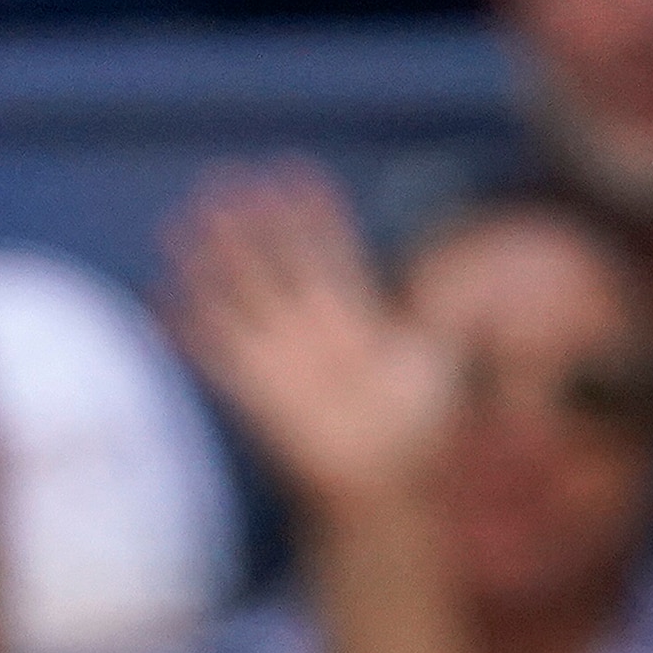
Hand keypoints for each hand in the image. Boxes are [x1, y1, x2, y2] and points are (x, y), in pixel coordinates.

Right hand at [164, 166, 453, 515]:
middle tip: (221, 179)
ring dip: (209, 260)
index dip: (311, 211)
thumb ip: (457, 321)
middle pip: (272, 260)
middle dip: (247, 221)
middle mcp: (311, 326)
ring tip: (180, 222)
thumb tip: (491, 290)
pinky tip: (162, 297)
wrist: (384, 482)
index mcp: (354, 311)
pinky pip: (215, 353)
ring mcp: (281, 356)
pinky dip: (185, 328)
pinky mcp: (257, 391)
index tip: (294, 171)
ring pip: (238, 294)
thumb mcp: (443, 361)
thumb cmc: (417, 426)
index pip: (328, 248)